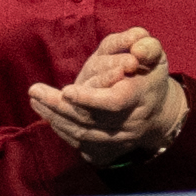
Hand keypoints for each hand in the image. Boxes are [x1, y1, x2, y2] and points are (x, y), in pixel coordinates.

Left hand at [24, 23, 187, 172]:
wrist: (161, 110)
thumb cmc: (151, 73)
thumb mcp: (154, 54)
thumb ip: (147, 46)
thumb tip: (138, 50)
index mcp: (140, 96)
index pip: (115, 102)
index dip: (90, 99)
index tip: (66, 91)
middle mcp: (130, 122)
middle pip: (91, 119)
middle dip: (59, 106)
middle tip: (34, 91)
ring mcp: (120, 138)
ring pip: (83, 133)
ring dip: (55, 117)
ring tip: (35, 99)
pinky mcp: (109, 148)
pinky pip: (81, 142)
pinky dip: (62, 128)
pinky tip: (46, 113)